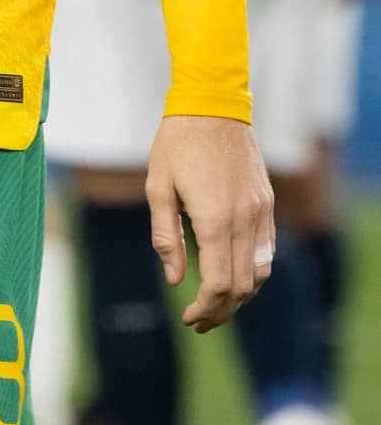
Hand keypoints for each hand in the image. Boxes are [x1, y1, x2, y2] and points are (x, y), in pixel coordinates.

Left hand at [146, 115, 274, 332]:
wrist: (212, 104)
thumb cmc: (177, 143)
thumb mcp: (158, 187)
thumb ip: (166, 236)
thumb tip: (175, 278)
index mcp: (214, 218)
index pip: (219, 284)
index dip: (205, 308)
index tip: (189, 317)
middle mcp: (244, 219)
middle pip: (242, 286)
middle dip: (221, 311)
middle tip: (200, 320)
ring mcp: (260, 211)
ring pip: (261, 272)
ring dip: (241, 295)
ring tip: (216, 302)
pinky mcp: (267, 202)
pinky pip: (268, 249)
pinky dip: (254, 270)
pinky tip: (233, 271)